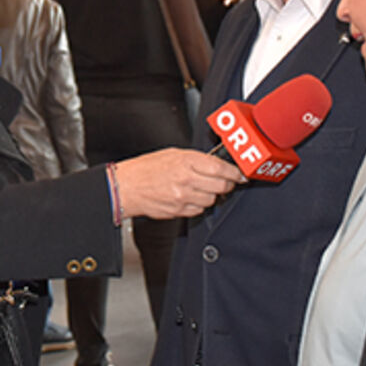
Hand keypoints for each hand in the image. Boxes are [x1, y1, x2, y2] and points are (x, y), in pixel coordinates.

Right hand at [113, 148, 241, 218]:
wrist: (126, 186)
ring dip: (212, 195)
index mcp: (186, 161)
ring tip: (202, 188)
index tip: (240, 174)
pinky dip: (198, 205)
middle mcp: (186, 180)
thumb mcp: (172, 154)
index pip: (221, 168)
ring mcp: (183, 197)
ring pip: (212, 200)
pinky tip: (190, 197)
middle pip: (221, 186)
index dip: (235, 173)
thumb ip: (196, 160)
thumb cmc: (146, 168)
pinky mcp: (178, 211)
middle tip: (227, 182)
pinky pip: (199, 210)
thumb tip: (215, 165)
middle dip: (228, 184)